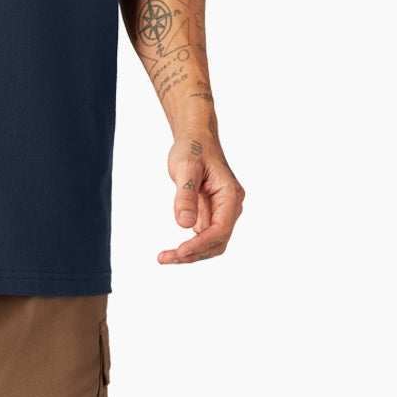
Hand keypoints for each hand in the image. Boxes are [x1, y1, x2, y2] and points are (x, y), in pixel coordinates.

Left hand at [159, 131, 242, 264]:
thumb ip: (185, 195)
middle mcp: (231, 206)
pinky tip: (171, 250)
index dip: (201, 243)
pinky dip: (189, 246)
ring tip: (165, 257)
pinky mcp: (211, 213)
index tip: (179, 252)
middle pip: (218, 241)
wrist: (196, 138)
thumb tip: (184, 224)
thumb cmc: (193, 148)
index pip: (220, 229)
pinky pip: (203, 236)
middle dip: (194, 254)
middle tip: (165, 258)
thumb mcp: (185, 167)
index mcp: (230, 194)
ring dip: (191, 254)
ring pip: (211, 242)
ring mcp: (222, 211)